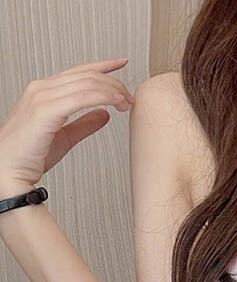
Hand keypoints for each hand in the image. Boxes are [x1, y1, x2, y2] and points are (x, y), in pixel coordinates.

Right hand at [0, 55, 133, 191]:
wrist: (9, 169)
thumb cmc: (29, 155)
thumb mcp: (65, 136)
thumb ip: (85, 124)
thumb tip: (104, 114)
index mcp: (45, 92)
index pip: (79, 72)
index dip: (102, 66)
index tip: (121, 64)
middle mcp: (42, 89)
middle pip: (86, 75)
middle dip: (113, 83)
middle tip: (130, 97)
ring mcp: (42, 97)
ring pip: (86, 84)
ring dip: (111, 91)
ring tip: (127, 102)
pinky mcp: (46, 111)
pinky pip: (80, 97)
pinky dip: (102, 97)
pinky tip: (115, 103)